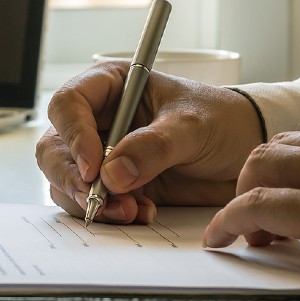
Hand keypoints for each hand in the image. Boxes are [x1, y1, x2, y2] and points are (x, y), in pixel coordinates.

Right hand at [36, 62, 263, 224]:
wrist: (244, 151)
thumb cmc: (220, 120)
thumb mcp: (192, 126)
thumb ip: (153, 146)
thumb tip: (113, 173)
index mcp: (110, 87)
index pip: (68, 104)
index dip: (73, 134)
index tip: (94, 167)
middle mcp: (98, 120)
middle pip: (55, 147)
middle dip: (73, 178)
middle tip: (98, 199)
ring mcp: (102, 154)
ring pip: (67, 180)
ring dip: (91, 201)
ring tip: (130, 211)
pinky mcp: (114, 185)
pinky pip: (91, 203)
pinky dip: (108, 214)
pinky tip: (140, 213)